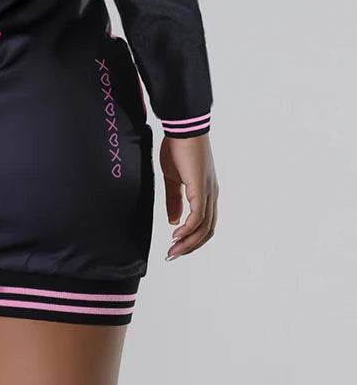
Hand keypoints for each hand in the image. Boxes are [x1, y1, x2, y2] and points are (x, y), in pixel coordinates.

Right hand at [160, 134, 218, 259]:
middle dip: (190, 246)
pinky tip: (176, 234)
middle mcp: (211, 195)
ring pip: (204, 227)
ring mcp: (208, 192)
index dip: (192, 238)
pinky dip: (188, 229)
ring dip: (188, 242)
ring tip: (173, 250)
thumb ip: (174, 200)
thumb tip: (174, 221)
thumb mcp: (173, 178)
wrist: (183, 129)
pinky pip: (197, 216)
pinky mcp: (201, 188)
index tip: (175, 246)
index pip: (204, 223)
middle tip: (173, 255)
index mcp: (206, 192)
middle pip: (207, 231)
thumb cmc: (178, 148)